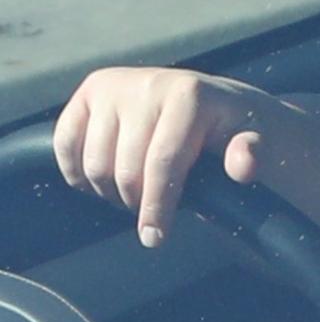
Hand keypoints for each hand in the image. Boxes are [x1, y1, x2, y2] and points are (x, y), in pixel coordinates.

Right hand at [54, 67, 290, 247]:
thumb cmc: (234, 131)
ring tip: (135, 194)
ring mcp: (114, 84)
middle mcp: (147, 83)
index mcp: (188, 94)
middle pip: (124, 169)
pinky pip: (65, 144)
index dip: (157, 206)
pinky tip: (102, 182)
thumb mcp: (253, 142)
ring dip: (109, 191)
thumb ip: (250, 155)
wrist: (214, 102)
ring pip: (94, 162)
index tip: (156, 238)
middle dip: (136, 201)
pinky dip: (78, 172)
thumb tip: (243, 165)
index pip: (163, 163)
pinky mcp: (90, 91)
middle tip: (151, 213)